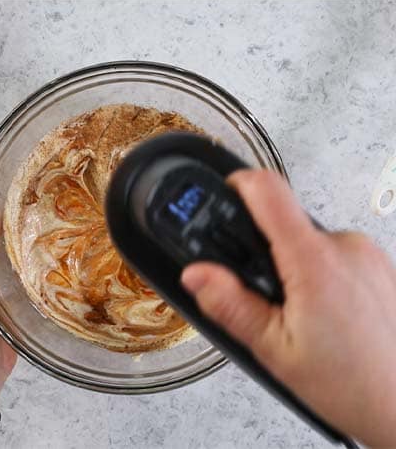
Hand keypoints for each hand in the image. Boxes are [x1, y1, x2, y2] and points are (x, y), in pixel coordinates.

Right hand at [181, 170, 395, 446]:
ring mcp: (371, 257)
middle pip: (287, 225)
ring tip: (309, 322)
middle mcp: (347, 248)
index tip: (221, 198)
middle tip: (272, 303)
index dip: (237, 184)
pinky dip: (329, 282)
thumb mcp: (275, 351)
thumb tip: (195, 272)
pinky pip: (340, 259)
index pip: (267, 189)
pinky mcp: (385, 270)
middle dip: (269, 257)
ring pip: (313, 245)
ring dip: (301, 272)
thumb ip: (230, 305)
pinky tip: (334, 322)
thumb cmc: (354, 387)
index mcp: (314, 261)